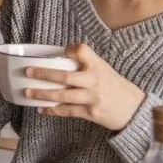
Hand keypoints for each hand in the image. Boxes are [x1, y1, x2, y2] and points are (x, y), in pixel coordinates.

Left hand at [24, 43, 145, 130]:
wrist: (134, 109)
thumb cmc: (115, 86)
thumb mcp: (104, 69)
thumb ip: (86, 65)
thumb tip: (58, 60)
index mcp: (98, 65)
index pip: (83, 51)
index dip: (71, 49)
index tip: (61, 51)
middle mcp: (95, 80)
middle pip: (66, 77)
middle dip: (44, 74)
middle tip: (28, 72)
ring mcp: (93, 98)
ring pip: (63, 96)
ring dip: (43, 94)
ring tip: (28, 92)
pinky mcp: (91, 113)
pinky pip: (68, 111)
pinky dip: (53, 110)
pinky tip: (41, 108)